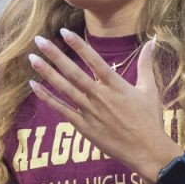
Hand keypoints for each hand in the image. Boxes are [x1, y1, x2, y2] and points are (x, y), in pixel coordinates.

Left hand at [27, 29, 172, 176]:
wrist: (146, 151)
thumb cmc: (149, 120)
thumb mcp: (149, 89)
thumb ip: (146, 64)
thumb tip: (153, 42)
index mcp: (116, 85)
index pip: (94, 60)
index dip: (78, 46)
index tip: (63, 32)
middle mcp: (100, 96)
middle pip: (73, 72)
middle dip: (55, 55)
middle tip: (38, 40)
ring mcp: (90, 111)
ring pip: (64, 89)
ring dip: (47, 73)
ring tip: (31, 58)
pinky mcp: (83, 126)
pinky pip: (61, 110)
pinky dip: (47, 98)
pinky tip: (34, 86)